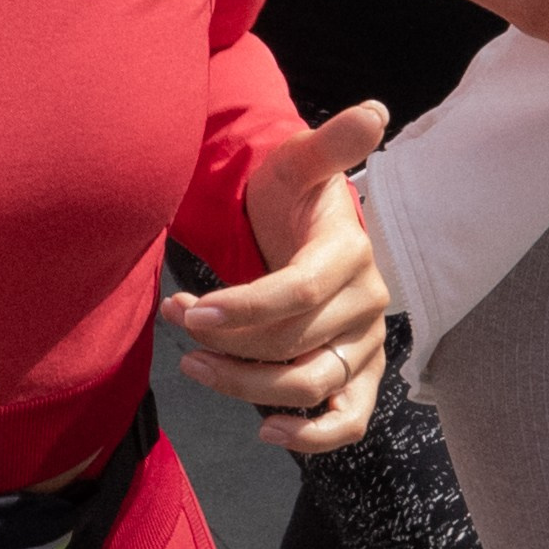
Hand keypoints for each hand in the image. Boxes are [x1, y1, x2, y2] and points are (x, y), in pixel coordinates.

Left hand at [165, 103, 391, 454]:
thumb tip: (374, 112)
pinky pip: (349, 419)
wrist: (303, 227)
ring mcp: (364, 344)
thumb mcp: (298, 163)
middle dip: (224, 340)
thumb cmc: (290, 195)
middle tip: (175, 318)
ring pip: (308, 384)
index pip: (298, 293)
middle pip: (292, 343)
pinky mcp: (357, 375)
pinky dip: (314, 436)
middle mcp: (367, 304)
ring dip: (245, 384)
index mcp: (350, 253)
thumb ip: (329, 144)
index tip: (188, 308)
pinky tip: (268, 432)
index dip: (242, 308)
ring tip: (193, 366)